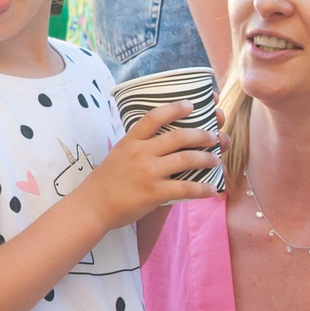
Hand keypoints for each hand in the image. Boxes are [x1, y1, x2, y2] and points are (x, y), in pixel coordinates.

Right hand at [78, 102, 219, 226]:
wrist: (93, 205)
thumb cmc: (106, 180)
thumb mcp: (119, 153)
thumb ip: (139, 146)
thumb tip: (163, 143)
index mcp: (131, 140)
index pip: (154, 117)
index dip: (175, 109)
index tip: (191, 105)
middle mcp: (141, 153)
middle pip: (177, 137)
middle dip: (201, 135)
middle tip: (213, 136)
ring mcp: (148, 172)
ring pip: (185, 159)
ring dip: (206, 158)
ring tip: (216, 159)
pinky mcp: (154, 193)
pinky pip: (185, 188)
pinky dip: (202, 188)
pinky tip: (212, 189)